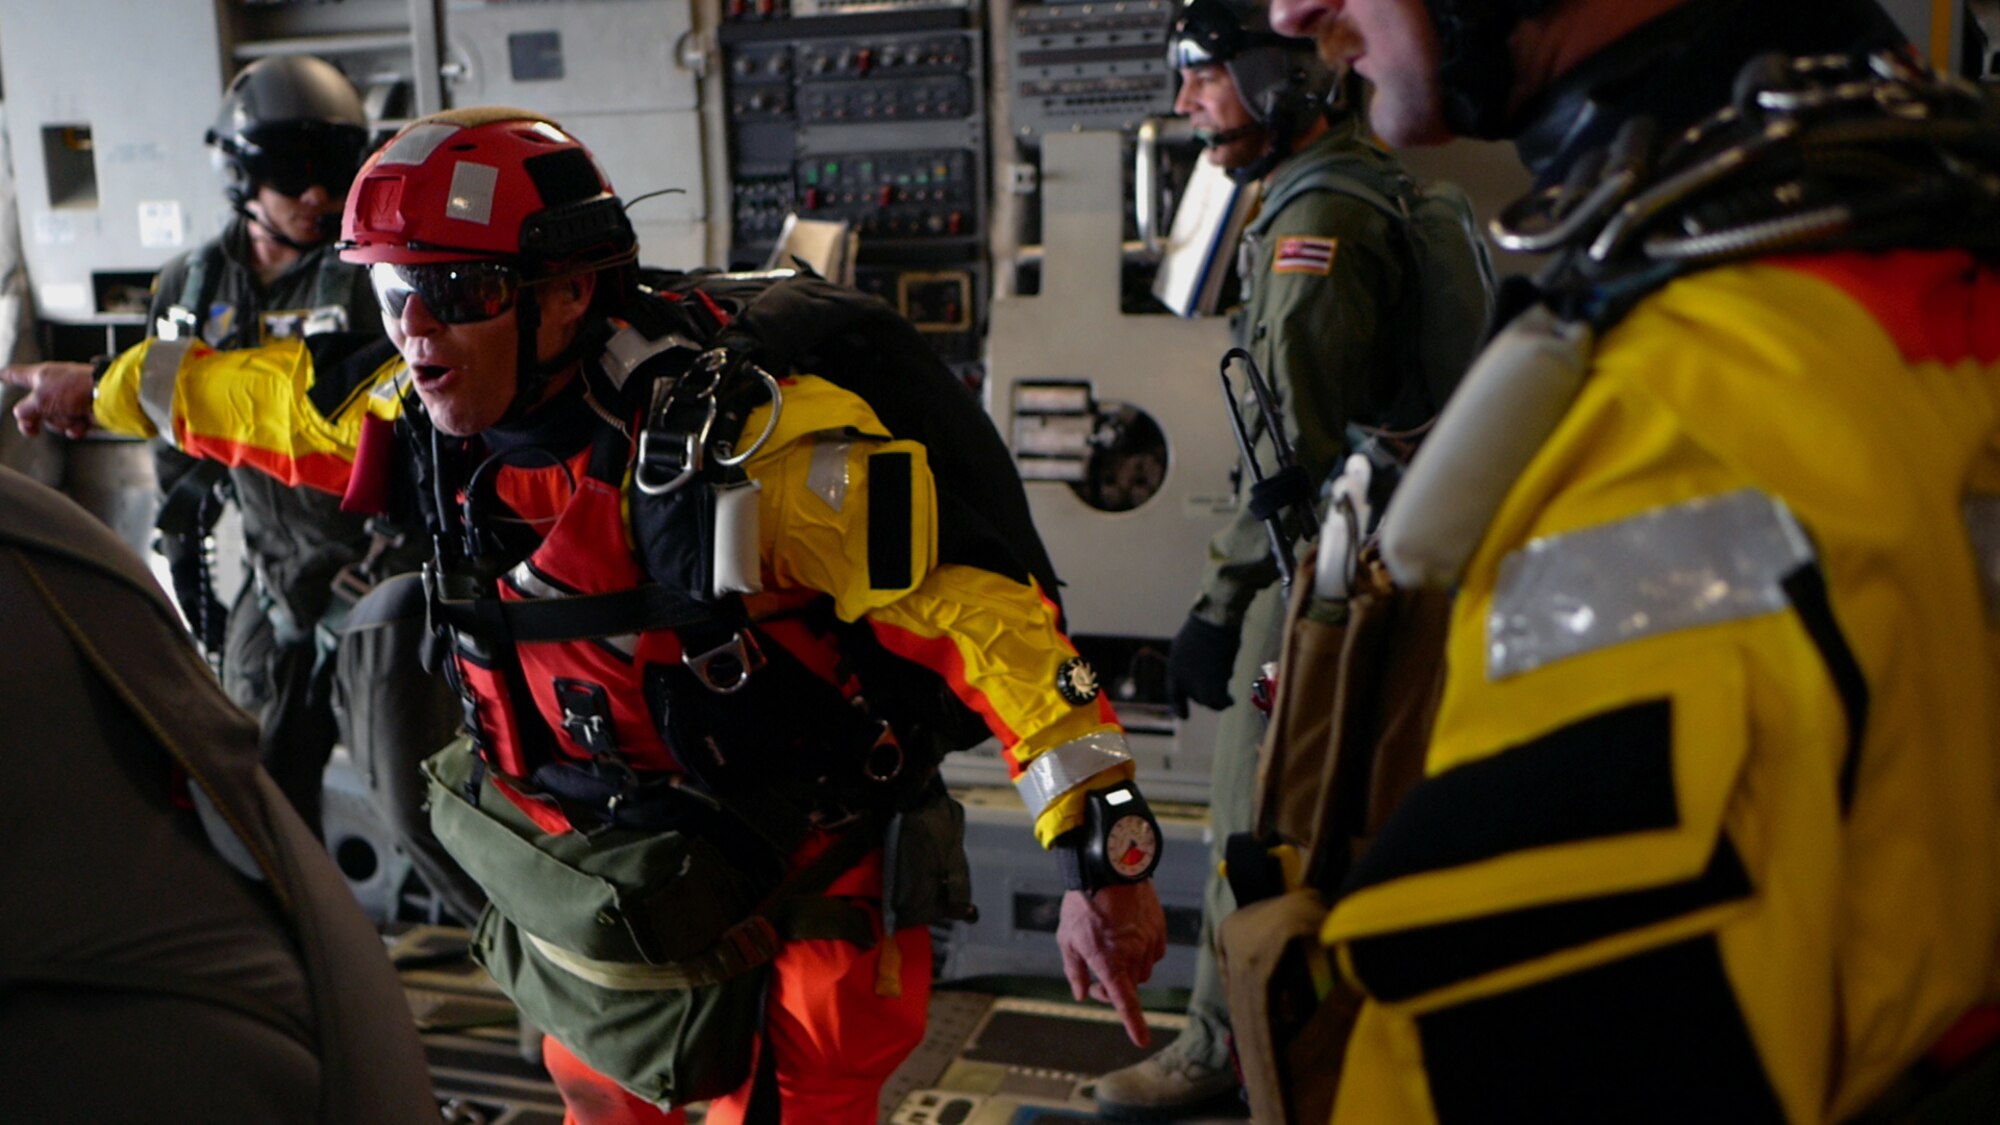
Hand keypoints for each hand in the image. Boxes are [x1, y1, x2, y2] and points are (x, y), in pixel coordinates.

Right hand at [0, 361, 95, 438]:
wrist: (108, 396)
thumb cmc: (75, 388)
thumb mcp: (39, 399)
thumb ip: (25, 410)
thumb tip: (23, 418)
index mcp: (41, 375)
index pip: (17, 375)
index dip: (7, 376)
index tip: (0, 375)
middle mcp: (54, 386)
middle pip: (34, 408)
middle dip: (37, 420)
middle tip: (33, 429)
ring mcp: (69, 400)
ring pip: (54, 419)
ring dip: (61, 421)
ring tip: (72, 413)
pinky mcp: (84, 411)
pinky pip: (72, 426)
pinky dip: (76, 427)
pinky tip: (81, 423)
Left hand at [1056, 881, 1167, 1047]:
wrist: (1110, 868)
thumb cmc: (1083, 903)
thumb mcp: (1067, 938)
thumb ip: (1074, 969)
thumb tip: (1080, 993)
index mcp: (1109, 962)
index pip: (1125, 1001)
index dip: (1134, 1024)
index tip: (1142, 1040)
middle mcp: (1133, 956)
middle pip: (1130, 986)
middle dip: (1114, 988)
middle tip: (1094, 980)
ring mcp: (1149, 942)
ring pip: (1143, 970)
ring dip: (1128, 969)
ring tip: (1109, 949)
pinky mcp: (1158, 928)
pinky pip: (1153, 952)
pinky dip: (1141, 953)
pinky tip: (1126, 937)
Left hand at [1166, 614, 1238, 717]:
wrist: (1213, 624)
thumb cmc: (1202, 629)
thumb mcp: (1187, 646)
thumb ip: (1190, 663)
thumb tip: (1201, 674)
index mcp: (1174, 670)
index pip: (1174, 695)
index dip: (1179, 707)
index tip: (1184, 717)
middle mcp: (1184, 680)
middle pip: (1196, 697)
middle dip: (1206, 696)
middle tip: (1217, 692)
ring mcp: (1199, 684)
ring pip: (1209, 702)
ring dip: (1218, 702)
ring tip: (1227, 701)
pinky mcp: (1215, 684)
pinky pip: (1221, 700)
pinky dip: (1226, 701)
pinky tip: (1232, 700)